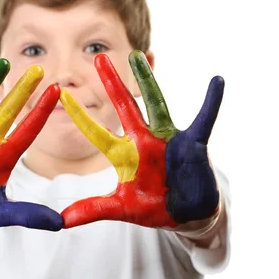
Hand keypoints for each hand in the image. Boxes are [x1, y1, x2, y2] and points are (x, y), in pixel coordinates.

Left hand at [59, 51, 223, 229]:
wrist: (187, 215)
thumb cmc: (154, 207)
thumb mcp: (122, 208)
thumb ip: (93, 209)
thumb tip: (61, 221)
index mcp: (125, 155)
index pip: (97, 133)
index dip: (80, 116)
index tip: (61, 95)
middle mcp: (144, 140)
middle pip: (125, 107)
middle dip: (112, 84)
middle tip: (98, 57)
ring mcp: (168, 139)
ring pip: (157, 104)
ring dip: (147, 81)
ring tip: (138, 56)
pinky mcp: (193, 144)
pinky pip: (205, 119)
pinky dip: (212, 102)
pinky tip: (217, 81)